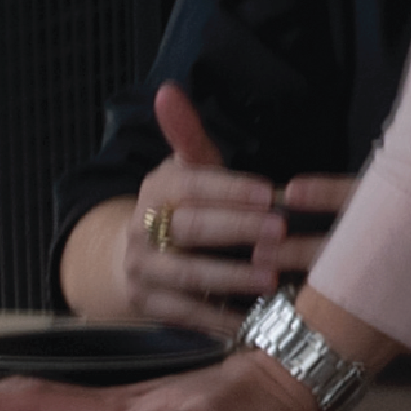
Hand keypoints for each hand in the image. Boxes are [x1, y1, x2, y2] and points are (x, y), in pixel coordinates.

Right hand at [113, 86, 337, 323]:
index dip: (228, 188)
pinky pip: (186, 315)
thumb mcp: (186, 171)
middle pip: (190, 229)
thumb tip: (168, 89)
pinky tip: (255, 321)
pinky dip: (220, 320)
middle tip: (279, 232)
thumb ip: (189, 136)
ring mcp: (144, 270)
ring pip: (187, 275)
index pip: (191, 183)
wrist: (130, 259)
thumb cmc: (181, 208)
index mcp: (158, 189)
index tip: (268, 192)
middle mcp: (144, 229)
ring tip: (271, 280)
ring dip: (230, 278)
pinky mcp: (148, 306)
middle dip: (235, 230)